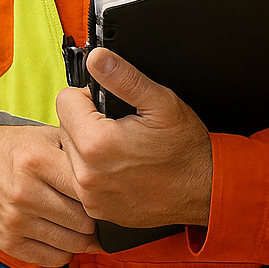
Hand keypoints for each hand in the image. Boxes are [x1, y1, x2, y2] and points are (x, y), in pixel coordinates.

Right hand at [0, 124, 99, 265]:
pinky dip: (66, 250)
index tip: (108, 191)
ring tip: (84, 222)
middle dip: (96, 216)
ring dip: (84, 236)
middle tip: (98, 209)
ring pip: (73, 243)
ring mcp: (15, 221)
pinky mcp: (8, 243)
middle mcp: (24, 192)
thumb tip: (114, 170)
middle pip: (84, 219)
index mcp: (36, 160)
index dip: (103, 190)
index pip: (87, 187)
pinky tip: (64, 233)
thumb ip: (77, 150)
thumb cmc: (14, 149)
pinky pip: (54, 258)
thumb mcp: (45, 136)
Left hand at [55, 48, 213, 228]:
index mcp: (97, 144)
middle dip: (86, 121)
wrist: (203, 191)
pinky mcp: (96, 209)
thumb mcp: (160, 103)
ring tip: (119, 146)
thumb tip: (96, 58)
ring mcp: (90, 196)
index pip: (65, 100)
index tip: (109, 105)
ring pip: (70, 154)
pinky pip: (80, 180)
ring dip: (86, 146)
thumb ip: (123, 77)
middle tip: (119, 126)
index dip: (88, 95)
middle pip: (65, 127)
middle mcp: (87, 175)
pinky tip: (119, 167)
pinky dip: (93, 170)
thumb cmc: (185, 150)